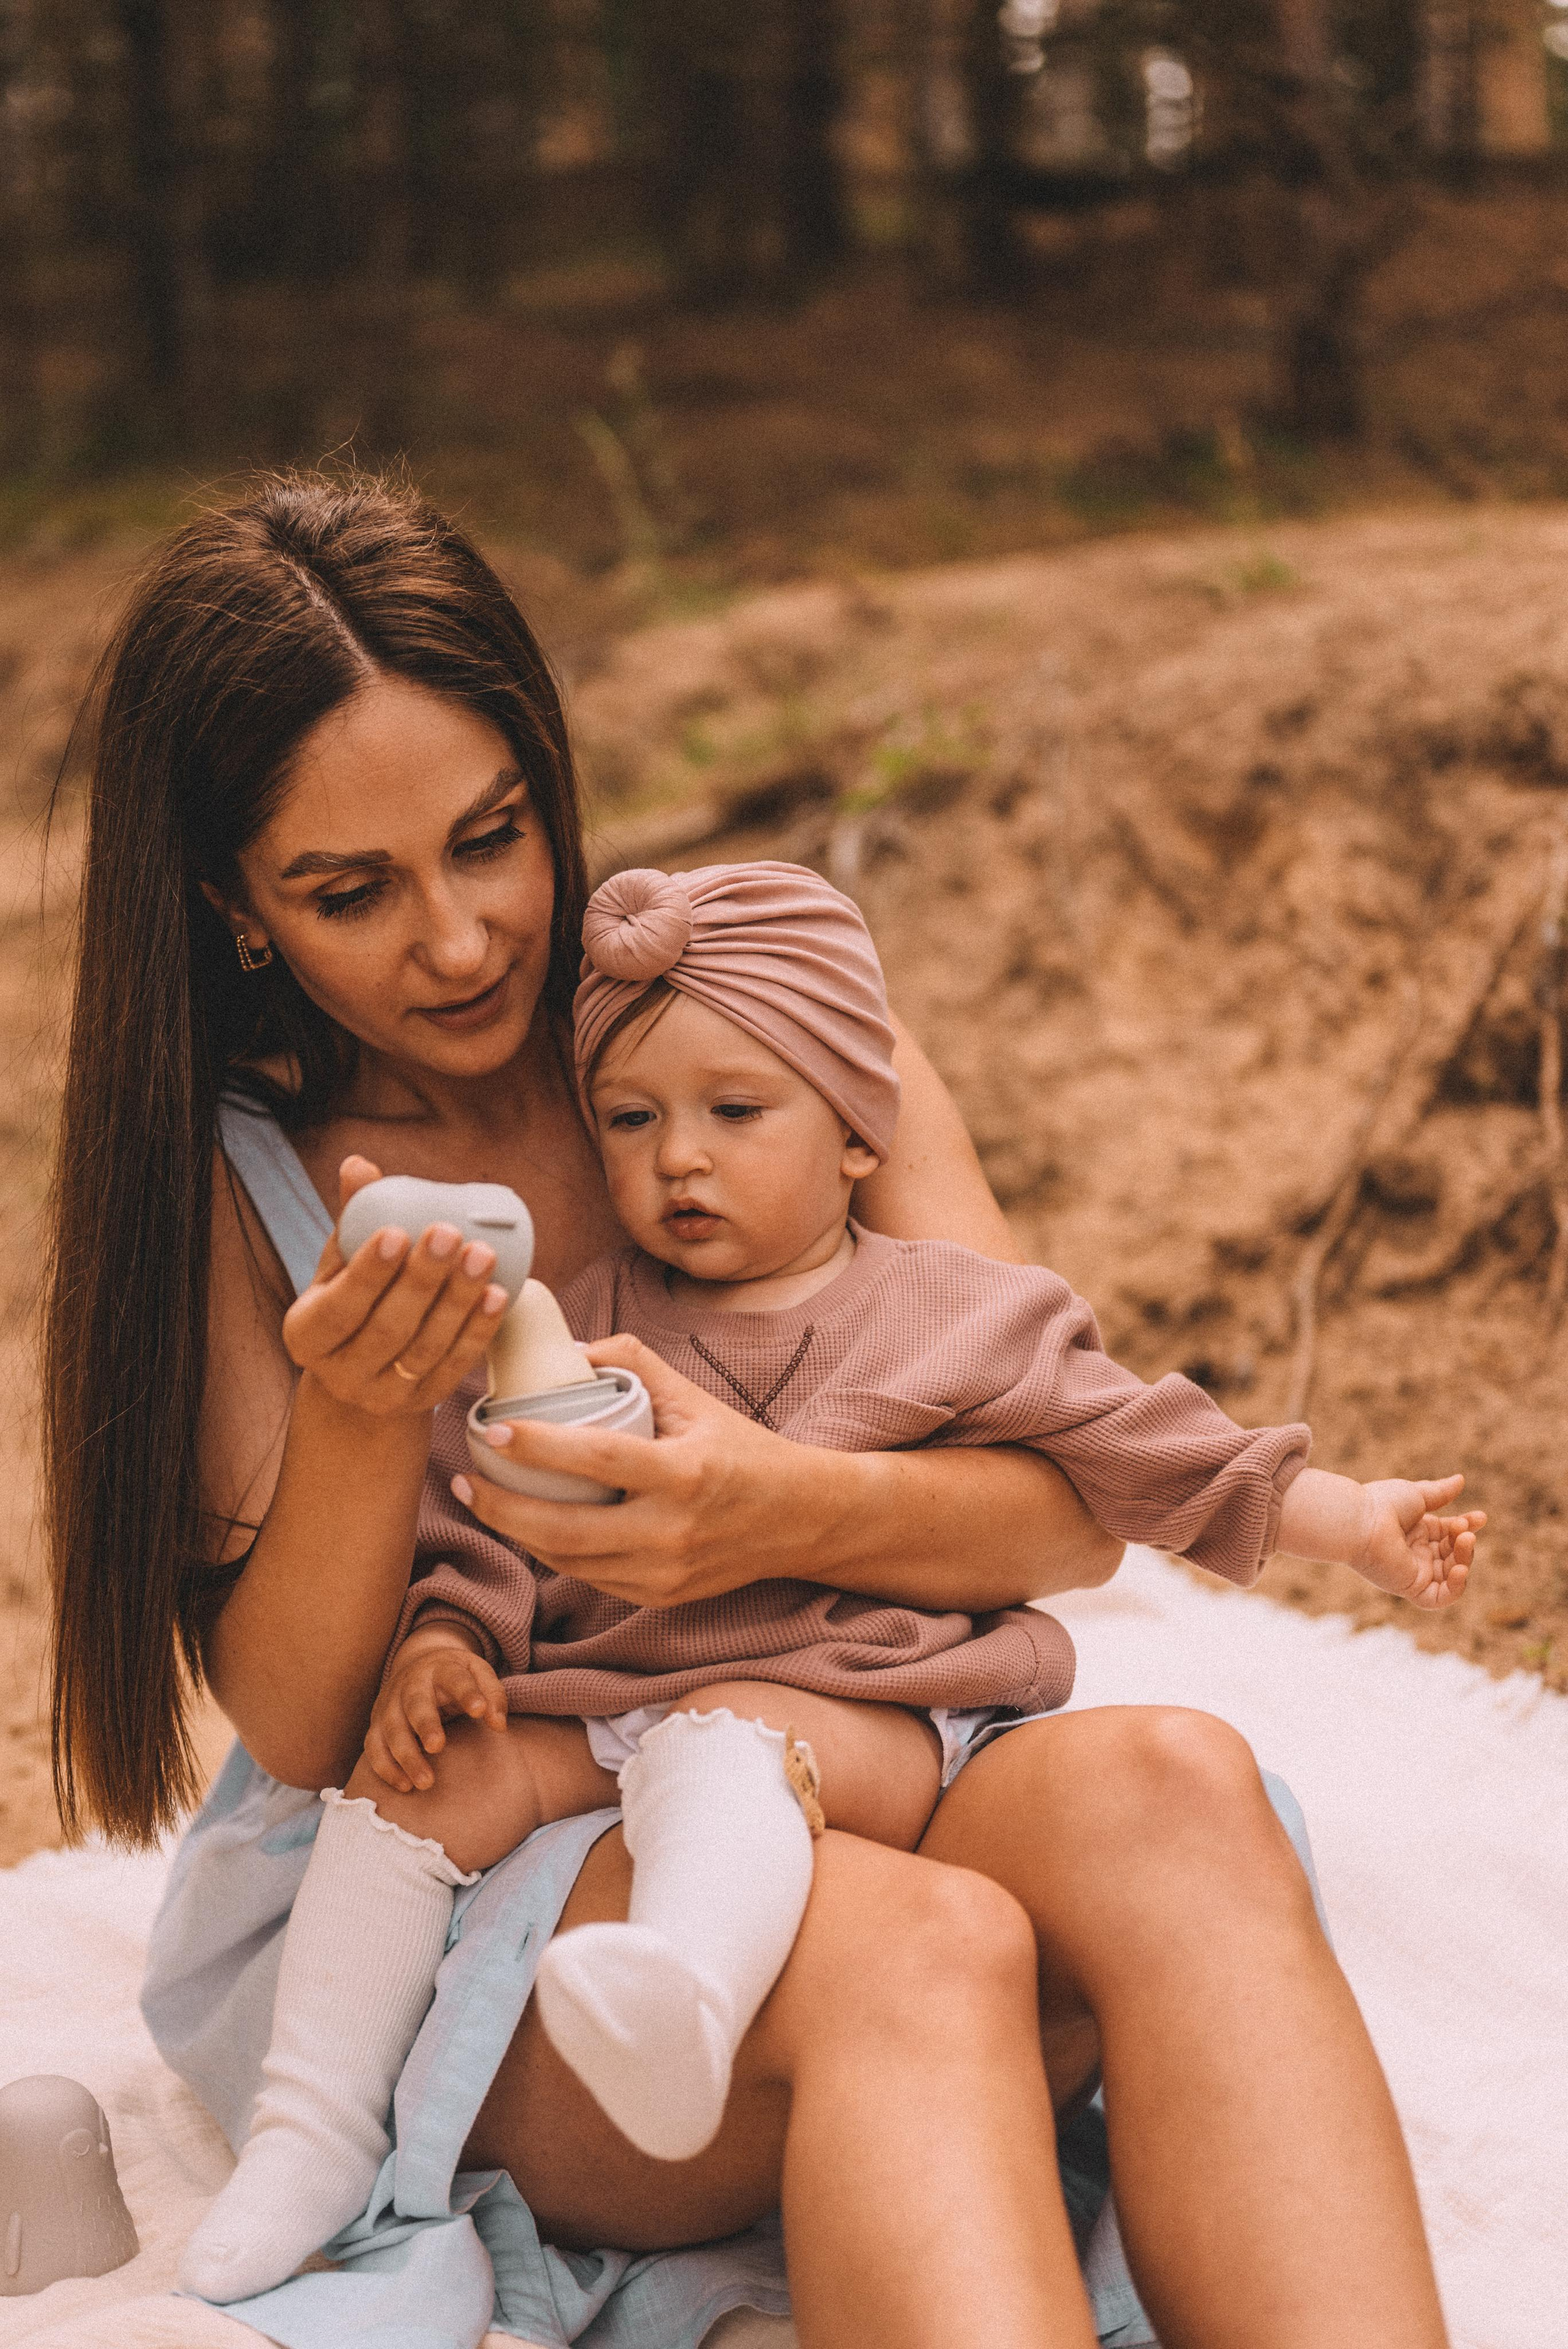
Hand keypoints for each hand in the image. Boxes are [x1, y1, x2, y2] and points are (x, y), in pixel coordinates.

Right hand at [283, 1155, 508, 1416]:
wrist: (363, 1369)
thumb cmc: (351, 1299)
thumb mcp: (341, 1264)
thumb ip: (353, 1219)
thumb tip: (360, 1165)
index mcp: (306, 1335)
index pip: (337, 1307)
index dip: (368, 1271)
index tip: (397, 1230)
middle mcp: (339, 1374)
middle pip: (386, 1328)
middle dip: (421, 1280)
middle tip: (450, 1232)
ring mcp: (381, 1396)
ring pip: (425, 1349)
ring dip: (458, 1302)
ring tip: (483, 1256)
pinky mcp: (422, 1403)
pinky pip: (455, 1365)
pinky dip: (478, 1330)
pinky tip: (499, 1294)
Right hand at [364, 1629, 507, 1792]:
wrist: (418, 1665)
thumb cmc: (456, 1677)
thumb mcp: (478, 1673)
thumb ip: (493, 1696)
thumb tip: (499, 1725)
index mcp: (441, 1668)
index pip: (455, 1678)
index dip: (467, 1693)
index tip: (479, 1711)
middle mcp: (411, 1684)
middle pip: (415, 1704)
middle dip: (425, 1724)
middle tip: (437, 1746)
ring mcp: (389, 1704)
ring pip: (391, 1729)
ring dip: (406, 1756)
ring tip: (426, 1783)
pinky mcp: (376, 1724)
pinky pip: (374, 1747)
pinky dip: (385, 1767)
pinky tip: (405, 1786)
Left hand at [454, 1335, 840, 1607]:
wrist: (800, 1519)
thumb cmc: (743, 1450)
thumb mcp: (697, 1399)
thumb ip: (636, 1363)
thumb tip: (571, 1350)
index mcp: (685, 1473)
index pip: (596, 1459)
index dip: (538, 1447)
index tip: (492, 1430)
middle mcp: (673, 1531)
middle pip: (565, 1530)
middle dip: (502, 1508)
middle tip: (464, 1478)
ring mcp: (665, 1573)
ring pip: (568, 1561)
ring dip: (517, 1532)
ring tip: (484, 1499)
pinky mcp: (660, 1596)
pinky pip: (590, 1578)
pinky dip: (552, 1553)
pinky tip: (527, 1527)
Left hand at [1353, 1475, 1484, 1609]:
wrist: (1360, 1521)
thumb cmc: (1383, 1504)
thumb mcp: (1417, 1495)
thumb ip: (1440, 1493)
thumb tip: (1460, 1480)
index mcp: (1416, 1531)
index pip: (1449, 1533)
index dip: (1467, 1526)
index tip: (1481, 1517)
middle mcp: (1415, 1553)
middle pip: (1452, 1554)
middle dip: (1464, 1541)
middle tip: (1464, 1529)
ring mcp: (1414, 1572)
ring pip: (1450, 1575)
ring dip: (1464, 1558)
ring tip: (1463, 1539)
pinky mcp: (1410, 1587)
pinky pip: (1439, 1598)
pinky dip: (1455, 1588)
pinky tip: (1460, 1569)